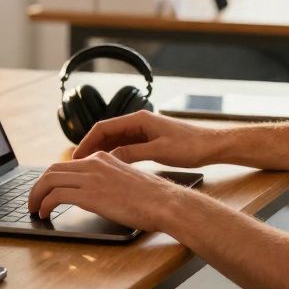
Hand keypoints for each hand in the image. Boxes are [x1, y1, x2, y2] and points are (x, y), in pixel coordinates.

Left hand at [26, 151, 192, 229]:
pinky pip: (55, 195)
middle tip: (33, 201)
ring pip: (49, 179)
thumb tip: (95, 195)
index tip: (46, 191)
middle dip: (37, 186)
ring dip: (36, 195)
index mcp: (103, 158)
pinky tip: (44, 213)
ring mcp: (91, 177)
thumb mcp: (126, 181)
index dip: (51, 178)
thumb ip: (108, 181)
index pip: (67, 164)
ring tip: (34, 209)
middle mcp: (94, 163)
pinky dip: (44, 204)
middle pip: (52, 169)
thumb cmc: (151, 198)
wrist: (164, 202)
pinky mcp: (90, 193)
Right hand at [73, 110, 222, 168]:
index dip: (87, 141)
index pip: (103, 127)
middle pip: (106, 133)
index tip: (76, 156)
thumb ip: (133, 153)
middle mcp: (139, 122)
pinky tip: (108, 168)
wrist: (212, 145)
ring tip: (87, 169)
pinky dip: (114, 155)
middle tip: (76, 165)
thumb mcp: (160, 152)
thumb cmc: (191, 146)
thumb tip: (109, 157)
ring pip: (114, 140)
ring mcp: (144, 131)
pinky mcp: (149, 140)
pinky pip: (125, 146)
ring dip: (100, 152)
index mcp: (139, 119)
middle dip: (90, 148)